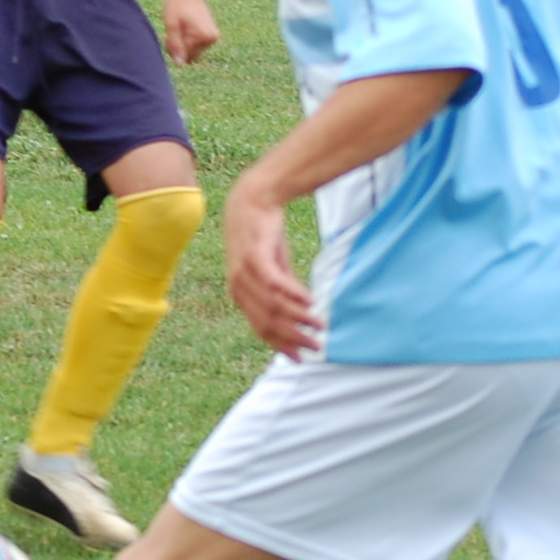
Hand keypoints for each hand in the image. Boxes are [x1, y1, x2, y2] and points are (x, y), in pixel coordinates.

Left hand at [163, 0, 219, 65]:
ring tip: (179, 28)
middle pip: (191, 56)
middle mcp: (212, 38)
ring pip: (193, 51)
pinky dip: (189, 40)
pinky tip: (185, 28)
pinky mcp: (211, 35)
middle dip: (180, 48)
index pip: (186, 57)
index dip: (174, 49)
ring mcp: (213, 37)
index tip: (168, 36)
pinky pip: (197, 45)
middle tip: (172, 32)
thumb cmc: (177, 5)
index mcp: (204, 36)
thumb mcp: (172, 25)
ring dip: (184, 44)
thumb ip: (175, 45)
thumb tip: (180, 64)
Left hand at [223, 178, 319, 357]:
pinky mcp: (255, 257)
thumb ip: (284, 291)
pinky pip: (274, 284)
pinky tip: (310, 302)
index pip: (261, 329)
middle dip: (294, 338)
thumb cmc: (263, 236)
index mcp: (241, 295)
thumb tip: (302, 310)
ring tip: (320, 325)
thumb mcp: (274, 267)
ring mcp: (244, 273)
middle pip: (268, 322)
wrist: (252, 200)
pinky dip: (292, 295)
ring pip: (273, 306)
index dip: (281, 346)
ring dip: (299, 319)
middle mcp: (239, 288)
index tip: (301, 358)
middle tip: (317, 346)